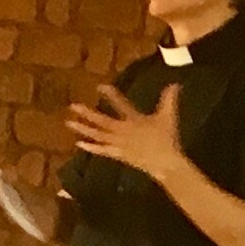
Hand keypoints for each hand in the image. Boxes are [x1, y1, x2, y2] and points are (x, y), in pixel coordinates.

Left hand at [62, 81, 187, 181]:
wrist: (164, 162)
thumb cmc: (167, 139)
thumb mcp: (169, 116)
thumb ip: (169, 99)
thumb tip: (175, 83)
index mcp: (134, 120)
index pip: (121, 104)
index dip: (111, 95)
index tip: (100, 86)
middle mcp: (123, 131)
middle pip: (102, 121)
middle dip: (87, 113)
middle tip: (72, 106)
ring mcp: (118, 143)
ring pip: (98, 136)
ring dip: (83, 129)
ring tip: (68, 123)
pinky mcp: (116, 154)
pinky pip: (101, 150)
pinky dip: (90, 146)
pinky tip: (78, 142)